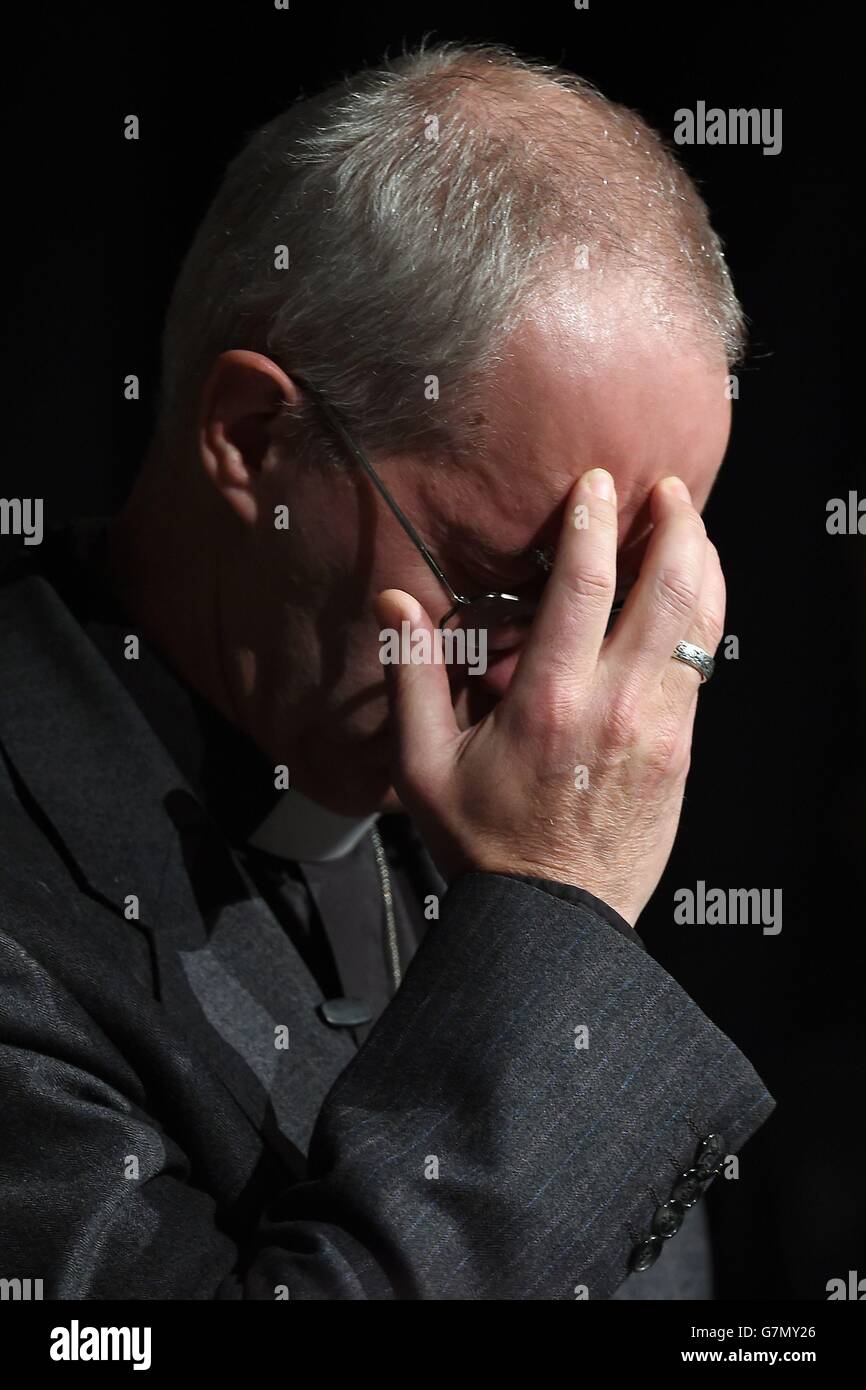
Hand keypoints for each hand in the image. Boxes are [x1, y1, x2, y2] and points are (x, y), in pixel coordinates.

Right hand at [374, 469, 724, 926]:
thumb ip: (412, 676)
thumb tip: (395, 602)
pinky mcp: (682, 749)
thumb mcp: (423, 766)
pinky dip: (702, 614)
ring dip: (701, 562)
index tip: (597, 482)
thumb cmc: (485, 843)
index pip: (585, 585)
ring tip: (689, 525)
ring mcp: (659, 727)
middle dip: (675, 523)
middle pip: (669, 588)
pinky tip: (688, 595)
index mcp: (549, 701)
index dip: (595, 521)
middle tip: (667, 486)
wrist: (554, 917)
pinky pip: (703, 663)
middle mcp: (615, 705)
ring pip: (701, 622)